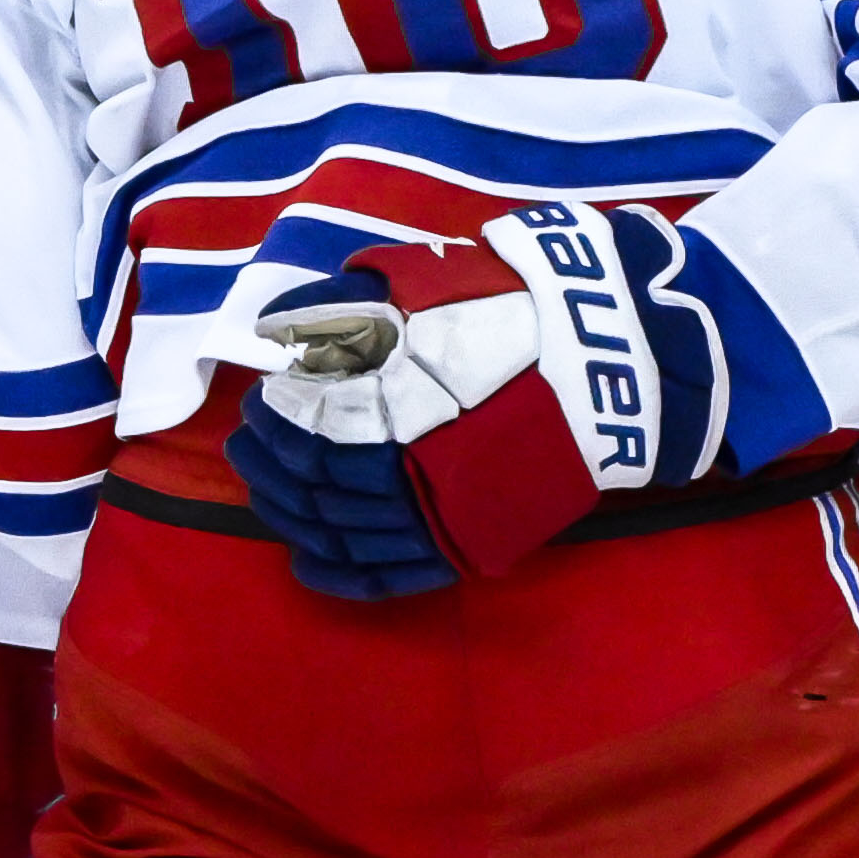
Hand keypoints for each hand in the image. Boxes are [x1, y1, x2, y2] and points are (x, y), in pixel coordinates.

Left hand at [230, 199, 749, 596]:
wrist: (607, 356)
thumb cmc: (509, 308)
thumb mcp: (416, 281)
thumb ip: (340, 304)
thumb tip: (274, 329)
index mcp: (398, 400)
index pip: (310, 431)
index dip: (275, 422)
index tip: (259, 402)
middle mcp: (414, 464)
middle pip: (318, 483)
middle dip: (273, 465)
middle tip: (251, 444)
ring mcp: (443, 510)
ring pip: (344, 533)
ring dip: (294, 516)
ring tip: (268, 494)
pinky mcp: (469, 540)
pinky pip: (390, 575)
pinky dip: (341, 576)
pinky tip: (305, 566)